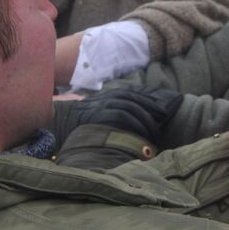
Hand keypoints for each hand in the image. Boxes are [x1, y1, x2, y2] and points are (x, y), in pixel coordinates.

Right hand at [66, 85, 181, 141]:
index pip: (138, 94)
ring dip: (143, 122)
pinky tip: (138, 134)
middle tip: (160, 128)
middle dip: (151, 113)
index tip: (164, 113)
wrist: (64, 119)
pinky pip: (119, 116)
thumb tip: (148, 115)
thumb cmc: (90, 118)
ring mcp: (103, 103)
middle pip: (136, 100)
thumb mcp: (106, 108)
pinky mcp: (97, 113)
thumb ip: (122, 108)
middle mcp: (109, 95)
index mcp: (114, 93)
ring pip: (130, 108)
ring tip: (152, 135)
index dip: (152, 103)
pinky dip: (131, 124)